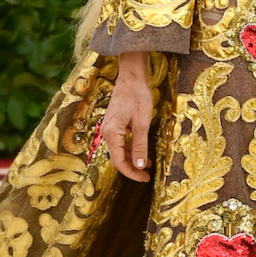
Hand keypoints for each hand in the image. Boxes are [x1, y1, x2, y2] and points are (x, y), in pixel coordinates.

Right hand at [102, 51, 152, 182]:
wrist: (131, 78)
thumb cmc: (137, 97)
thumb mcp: (142, 123)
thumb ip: (140, 145)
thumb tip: (141, 166)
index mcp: (112, 133)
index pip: (119, 162)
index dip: (132, 173)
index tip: (145, 178)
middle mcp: (107, 133)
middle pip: (117, 158)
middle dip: (132, 168)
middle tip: (147, 175)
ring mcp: (109, 128)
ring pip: (119, 151)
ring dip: (132, 159)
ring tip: (148, 164)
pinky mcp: (114, 124)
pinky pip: (120, 142)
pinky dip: (130, 149)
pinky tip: (142, 151)